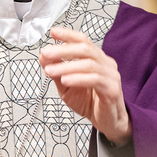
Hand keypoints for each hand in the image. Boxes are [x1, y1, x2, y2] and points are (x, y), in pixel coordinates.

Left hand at [39, 26, 130, 144]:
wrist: (107, 123)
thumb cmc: (90, 103)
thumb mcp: (66, 86)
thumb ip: (56, 72)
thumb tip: (43, 57)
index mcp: (97, 59)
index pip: (83, 41)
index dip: (68, 35)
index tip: (53, 32)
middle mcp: (106, 64)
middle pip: (85, 49)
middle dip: (63, 50)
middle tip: (46, 53)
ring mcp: (111, 76)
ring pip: (89, 64)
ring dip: (66, 66)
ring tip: (50, 70)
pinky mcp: (112, 90)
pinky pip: (95, 80)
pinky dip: (78, 78)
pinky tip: (66, 80)